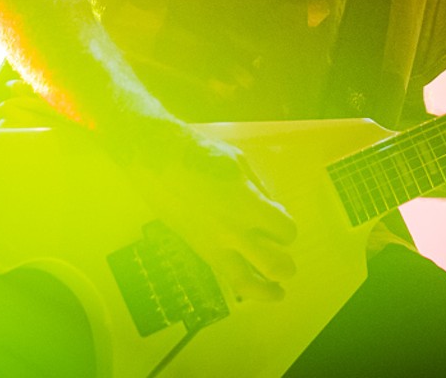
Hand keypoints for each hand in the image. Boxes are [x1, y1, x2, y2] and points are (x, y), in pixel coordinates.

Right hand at [123, 127, 297, 302]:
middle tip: (288, 267)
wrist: (157, 160)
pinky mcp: (197, 247)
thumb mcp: (239, 162)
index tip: (282, 224)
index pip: (284, 231)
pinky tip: (249, 277)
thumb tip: (272, 208)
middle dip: (285, 269)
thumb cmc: (199, 153)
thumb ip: (259, 189)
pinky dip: (241, 281)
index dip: (287, 230)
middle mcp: (231, 229)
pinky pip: (224, 273)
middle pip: (272, 265)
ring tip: (276, 293)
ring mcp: (212, 242)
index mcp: (246, 204)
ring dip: (265, 291)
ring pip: (245, 283)